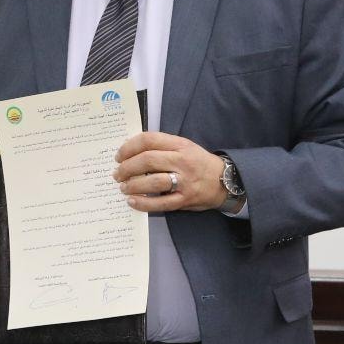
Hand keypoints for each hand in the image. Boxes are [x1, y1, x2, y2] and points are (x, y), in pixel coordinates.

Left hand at [113, 132, 229, 212]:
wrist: (225, 181)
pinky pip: (160, 203)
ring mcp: (185, 181)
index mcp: (180, 145)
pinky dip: (143, 203)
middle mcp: (182, 161)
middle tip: (117, 174)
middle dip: (127, 168)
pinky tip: (132, 201)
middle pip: (148, 160)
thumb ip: (161, 146)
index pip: (149, 140)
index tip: (119, 156)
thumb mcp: (184, 147)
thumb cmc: (198, 162)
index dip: (129, 147)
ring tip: (123, 187)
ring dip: (133, 185)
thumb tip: (129, 150)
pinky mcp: (185, 199)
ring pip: (153, 182)